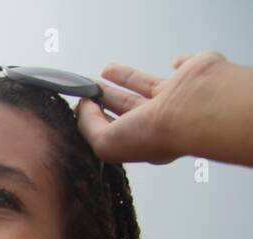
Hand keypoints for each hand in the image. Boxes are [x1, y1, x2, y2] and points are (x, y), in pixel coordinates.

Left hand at [75, 51, 233, 164]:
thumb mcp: (104, 141)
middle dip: (106, 97)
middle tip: (89, 87)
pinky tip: (175, 61)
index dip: (94, 117)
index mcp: (142, 139)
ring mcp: (178, 96)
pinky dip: (181, 63)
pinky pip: (186, 66)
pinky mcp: (193, 73)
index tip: (81, 104)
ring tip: (104, 71)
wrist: (193, 110)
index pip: (113, 128)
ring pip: (146, 85)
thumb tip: (86, 105)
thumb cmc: (153, 133)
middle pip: (127, 106)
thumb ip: (88, 124)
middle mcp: (161, 120)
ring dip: (126, 78)